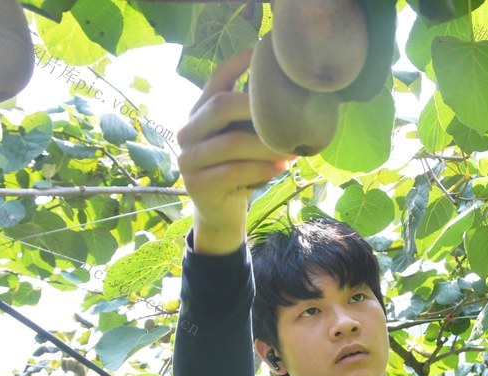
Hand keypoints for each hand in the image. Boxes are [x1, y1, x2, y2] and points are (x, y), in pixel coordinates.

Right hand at [177, 48, 293, 253]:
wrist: (221, 213)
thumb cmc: (239, 170)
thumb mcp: (245, 140)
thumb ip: (255, 119)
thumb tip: (299, 93)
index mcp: (200, 113)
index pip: (217, 78)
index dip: (239, 62)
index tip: (264, 50)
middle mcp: (188, 131)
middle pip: (220, 107)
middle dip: (257, 109)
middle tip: (290, 115)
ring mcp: (188, 159)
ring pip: (230, 144)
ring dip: (266, 146)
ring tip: (294, 150)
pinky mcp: (196, 185)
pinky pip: (232, 172)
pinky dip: (260, 169)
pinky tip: (280, 169)